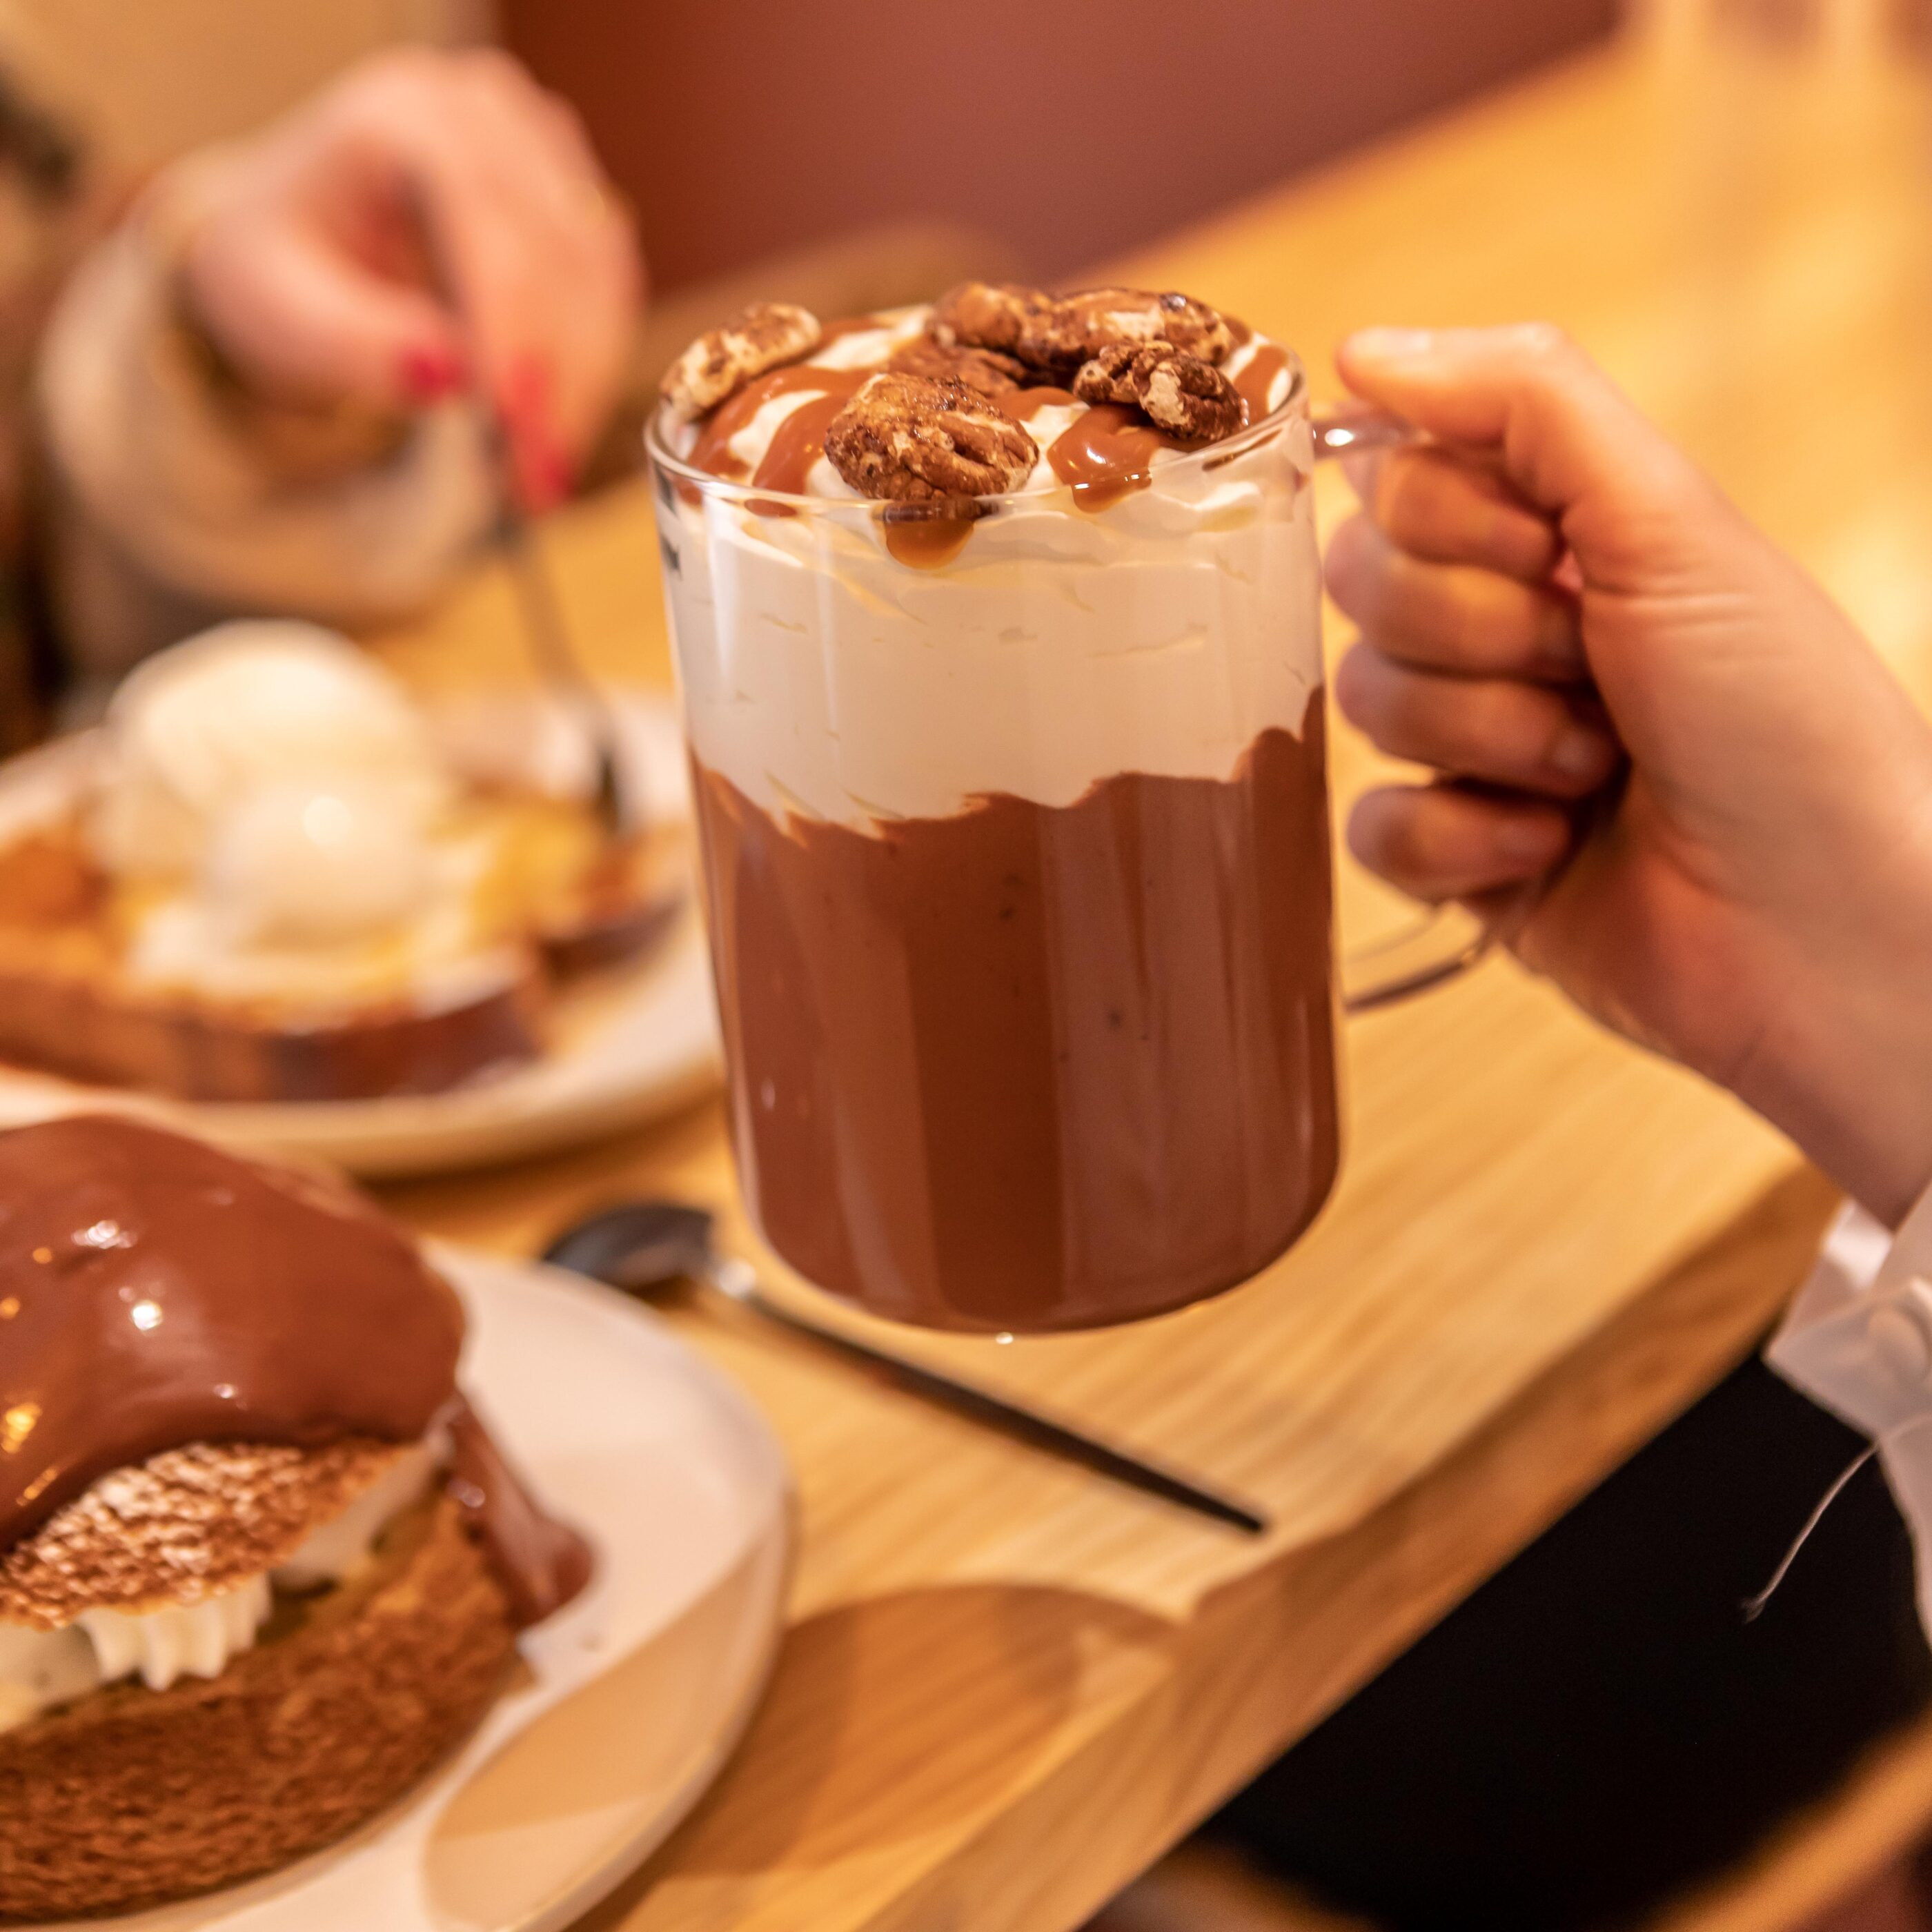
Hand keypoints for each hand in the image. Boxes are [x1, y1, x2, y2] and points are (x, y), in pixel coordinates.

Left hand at [172, 47, 640, 509]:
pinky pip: (611, 292)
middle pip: (559, 251)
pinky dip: (592, 370)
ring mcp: (540, 146)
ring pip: (601, 278)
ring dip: (583, 385)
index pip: (488, 218)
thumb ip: (356, 344)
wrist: (295, 247)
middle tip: (532, 481)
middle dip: (554, 378)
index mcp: (402, 114)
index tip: (515, 427)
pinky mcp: (573, 196)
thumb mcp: (278, 313)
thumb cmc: (278, 274)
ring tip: (538, 473)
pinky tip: (554, 432)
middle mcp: (485, 111)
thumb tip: (450, 375)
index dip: (514, 327)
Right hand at [1327, 323, 1931, 1224]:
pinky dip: (1459, 838)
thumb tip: (1358, 347)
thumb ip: (1523, 403)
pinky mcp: (1455, 857)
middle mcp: (1507, 629)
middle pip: (1362, 585)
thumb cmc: (1783, 717)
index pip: (1396, 476)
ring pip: (1363, 704)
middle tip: (1592, 669)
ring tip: (1596, 771)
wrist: (1823, 922)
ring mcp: (1475, 746)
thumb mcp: (1670, 521)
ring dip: (1489, 738)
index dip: (1450, 521)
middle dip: (1478, 634)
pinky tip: (1545, 849)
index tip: (1553, 557)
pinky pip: (1371, 827)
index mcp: (1560, 535)